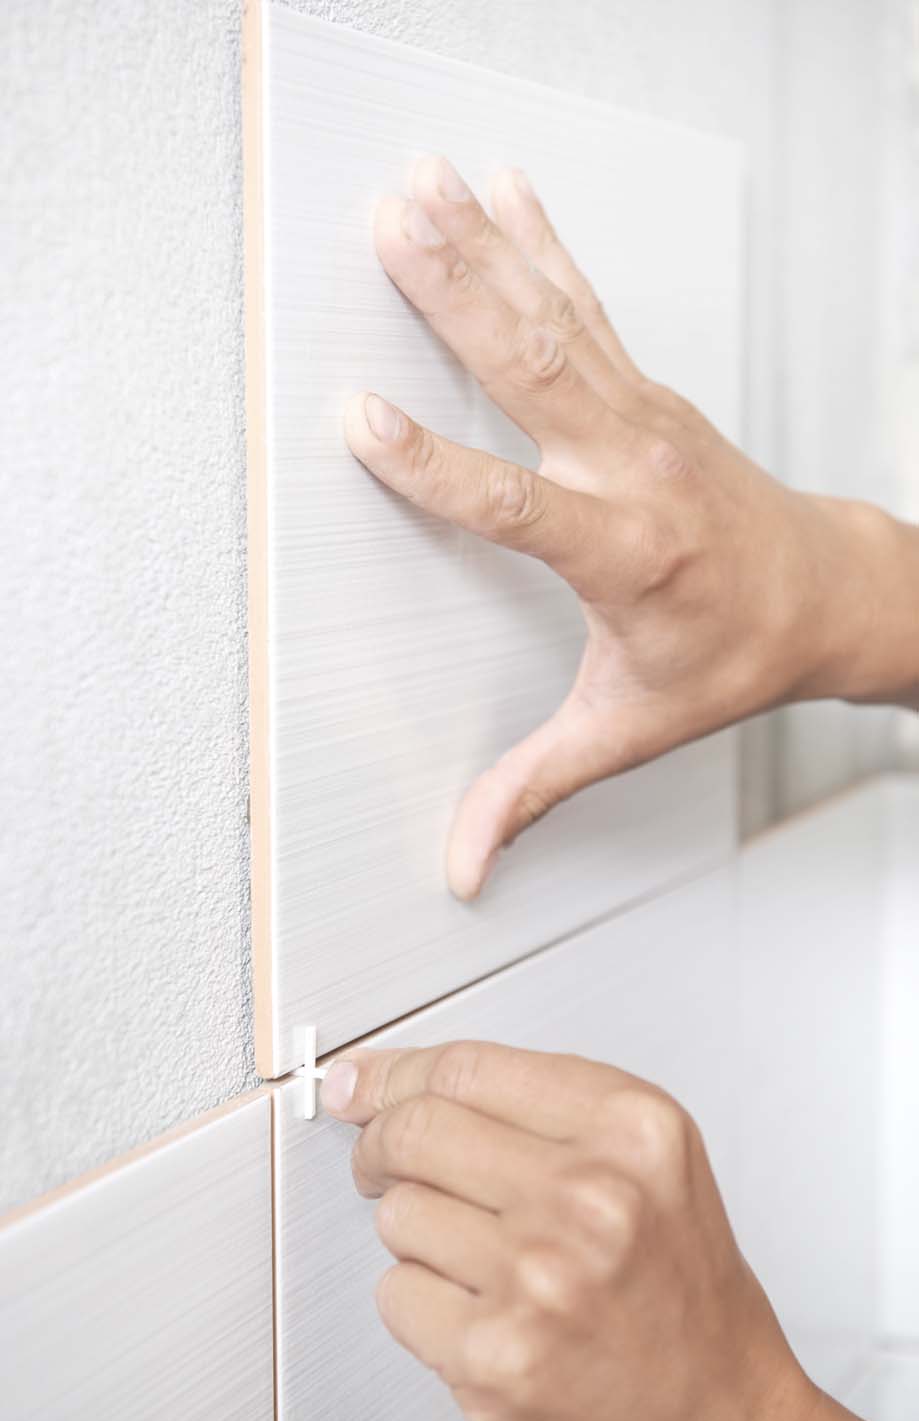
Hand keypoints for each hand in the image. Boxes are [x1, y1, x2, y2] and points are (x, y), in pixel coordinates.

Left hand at [321, 1041, 873, 1420]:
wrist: (716, 1397)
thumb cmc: (672, 1268)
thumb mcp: (640, 1143)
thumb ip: (532, 1095)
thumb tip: (393, 1080)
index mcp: (628, 1129)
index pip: (464, 1069)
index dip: (394, 1071)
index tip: (360, 1080)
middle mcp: (590, 1198)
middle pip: (417, 1129)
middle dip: (381, 1141)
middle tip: (382, 1155)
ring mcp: (541, 1280)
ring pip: (398, 1212)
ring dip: (417, 1227)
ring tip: (480, 1248)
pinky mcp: (498, 1357)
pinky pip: (396, 1293)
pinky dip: (419, 1297)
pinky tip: (478, 1302)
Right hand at [345, 155, 918, 899]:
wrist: (825, 595)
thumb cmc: (730, 658)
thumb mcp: (629, 730)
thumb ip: (534, 790)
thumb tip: (462, 863)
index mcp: (624, 553)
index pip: (514, 506)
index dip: (434, 467)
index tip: (361, 420)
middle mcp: (634, 469)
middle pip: (535, 371)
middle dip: (458, 292)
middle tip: (393, 222)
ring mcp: (645, 418)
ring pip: (557, 320)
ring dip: (485, 248)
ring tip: (420, 187)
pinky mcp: (648, 391)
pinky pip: (588, 306)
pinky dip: (544, 244)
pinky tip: (505, 193)